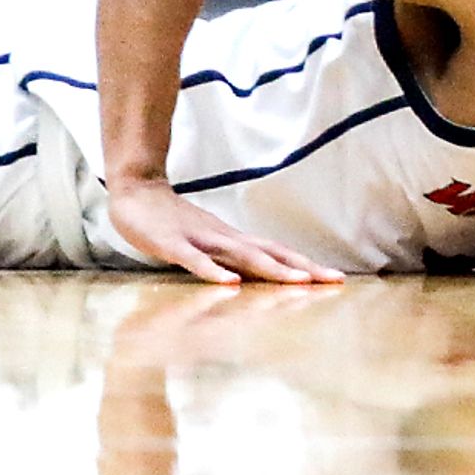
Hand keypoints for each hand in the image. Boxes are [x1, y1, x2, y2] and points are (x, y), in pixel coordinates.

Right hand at [105, 175, 343, 285]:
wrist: (137, 190)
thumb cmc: (173, 222)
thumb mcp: (207, 242)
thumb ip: (229, 258)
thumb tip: (254, 278)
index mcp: (233, 241)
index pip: (277, 253)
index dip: (306, 266)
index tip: (337, 278)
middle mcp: (224, 238)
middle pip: (270, 254)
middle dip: (303, 269)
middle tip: (334, 281)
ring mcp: (200, 239)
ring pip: (241, 256)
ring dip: (271, 268)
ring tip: (299, 282)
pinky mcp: (173, 245)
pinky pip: (195, 260)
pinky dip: (214, 272)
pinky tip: (229, 284)